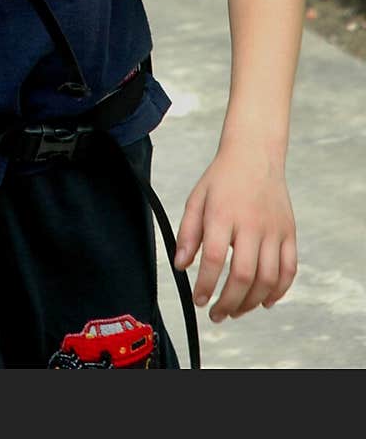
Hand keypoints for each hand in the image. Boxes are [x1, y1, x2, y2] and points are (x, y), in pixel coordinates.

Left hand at [173, 146, 296, 322]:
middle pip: (243, 275)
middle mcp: (251, 224)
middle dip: (228, 302)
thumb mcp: (197, 198)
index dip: (205, 285)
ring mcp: (274, 230)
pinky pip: (289, 269)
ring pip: (268, 278)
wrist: (255, 155)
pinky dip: (279, 290)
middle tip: (216, 314)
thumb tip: (180, 266)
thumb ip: (187, 232)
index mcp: (223, 214)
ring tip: (236, 310)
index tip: (199, 300)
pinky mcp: (289, 232)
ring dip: (251, 302)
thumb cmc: (222, 178)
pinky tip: (265, 301)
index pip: (214, 259)